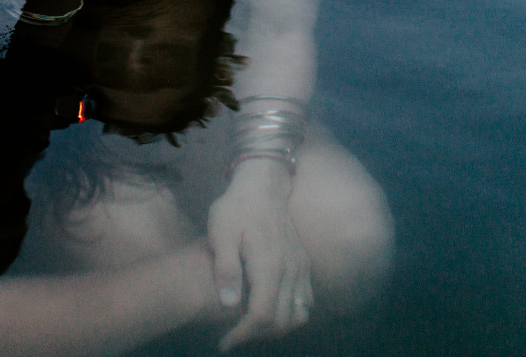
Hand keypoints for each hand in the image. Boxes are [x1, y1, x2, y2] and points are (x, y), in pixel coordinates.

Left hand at [209, 159, 312, 350]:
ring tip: (249, 327)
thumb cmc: (236, 207)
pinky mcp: (304, 265)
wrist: (263, 184)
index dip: (242, 335)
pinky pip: (305, 301)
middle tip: (232, 336)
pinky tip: (269, 311)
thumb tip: (229, 303)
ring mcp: (301, 268)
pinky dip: (290, 315)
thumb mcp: (220, 231)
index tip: (224, 343)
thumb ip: (226, 266)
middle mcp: (291, 270)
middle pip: (281, 321)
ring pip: (298, 315)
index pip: (261, 315)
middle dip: (256, 335)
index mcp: (269, 264)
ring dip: (275, 328)